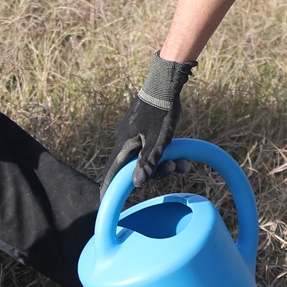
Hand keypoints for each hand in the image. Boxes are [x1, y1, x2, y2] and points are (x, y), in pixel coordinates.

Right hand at [103, 53, 196, 189]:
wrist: (164, 85)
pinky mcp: (143, 131)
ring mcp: (134, 136)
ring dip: (164, 164)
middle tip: (175, 169)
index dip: (108, 188)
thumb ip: (147, 163)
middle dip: (156, 173)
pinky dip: (164, 155)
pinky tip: (181, 157)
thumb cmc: (160, 112)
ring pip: (145, 159)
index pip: (111, 172)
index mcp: (124, 145)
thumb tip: (136, 184)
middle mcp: (126, 142)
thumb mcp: (157, 142)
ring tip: (184, 164)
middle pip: (134, 168)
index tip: (103, 201)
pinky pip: (150, 149)